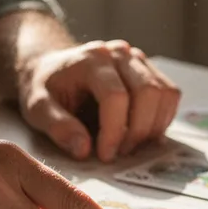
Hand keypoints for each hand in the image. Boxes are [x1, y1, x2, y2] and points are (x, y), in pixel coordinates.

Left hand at [19, 40, 180, 161]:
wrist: (52, 67)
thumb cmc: (45, 88)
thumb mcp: (37, 108)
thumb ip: (58, 127)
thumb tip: (84, 150)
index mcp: (91, 60)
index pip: (116, 97)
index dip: (115, 132)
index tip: (105, 155)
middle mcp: (120, 53)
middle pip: (149, 93)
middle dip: (138, 131)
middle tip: (120, 152)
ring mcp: (138, 59)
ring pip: (165, 93)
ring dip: (154, 126)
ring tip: (130, 144)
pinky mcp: (149, 70)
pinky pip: (170, 95)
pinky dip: (162, 119)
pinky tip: (141, 133)